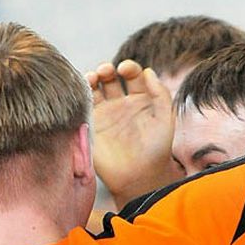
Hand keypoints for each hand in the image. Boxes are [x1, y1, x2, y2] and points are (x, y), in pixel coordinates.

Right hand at [85, 60, 180, 208]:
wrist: (138, 176)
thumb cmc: (156, 151)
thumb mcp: (165, 119)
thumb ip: (160, 94)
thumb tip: (148, 71)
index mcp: (140, 99)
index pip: (132, 75)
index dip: (128, 67)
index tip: (125, 69)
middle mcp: (120, 104)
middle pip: (109, 78)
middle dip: (106, 70)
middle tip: (104, 71)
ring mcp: (104, 114)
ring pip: (93, 89)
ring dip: (90, 79)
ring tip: (91, 78)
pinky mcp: (91, 126)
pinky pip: (82, 107)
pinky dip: (79, 95)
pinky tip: (81, 91)